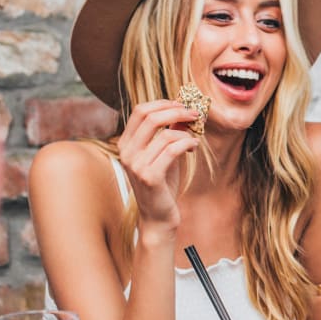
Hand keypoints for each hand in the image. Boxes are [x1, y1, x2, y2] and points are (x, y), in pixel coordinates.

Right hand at [116, 100, 200, 230]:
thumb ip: (169, 133)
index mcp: (126, 143)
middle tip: (194, 114)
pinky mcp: (149, 177)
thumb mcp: (164, 154)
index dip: (163, 103)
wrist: (158, 216)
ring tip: (194, 140)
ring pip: (165, 134)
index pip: (140, 110)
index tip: (182, 105)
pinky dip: (187, 144)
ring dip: (186, 134)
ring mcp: (136, 165)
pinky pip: (172, 150)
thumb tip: (182, 111)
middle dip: (177, 111)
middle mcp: (126, 152)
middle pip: (150, 117)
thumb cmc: (162, 185)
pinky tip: (193, 148)